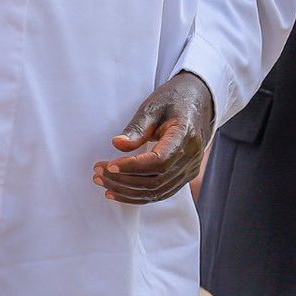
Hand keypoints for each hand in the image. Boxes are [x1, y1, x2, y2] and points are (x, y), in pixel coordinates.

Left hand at [93, 71, 214, 205]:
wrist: (198, 102)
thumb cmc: (174, 100)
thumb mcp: (153, 106)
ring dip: (127, 191)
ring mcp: (190, 169)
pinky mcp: (185, 176)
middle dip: (123, 181)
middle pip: (155, 180)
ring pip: (157, 191)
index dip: (132, 167)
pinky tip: (118, 191)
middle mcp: (191, 156)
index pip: (158, 161)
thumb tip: (117, 144)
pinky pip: (161, 192)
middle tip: (97, 173)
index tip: (109, 165)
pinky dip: (138, 195)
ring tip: (102, 182)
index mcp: (185, 135)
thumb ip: (136, 128)